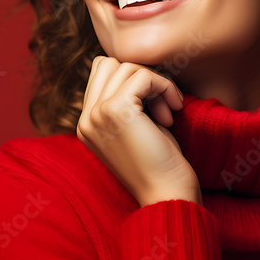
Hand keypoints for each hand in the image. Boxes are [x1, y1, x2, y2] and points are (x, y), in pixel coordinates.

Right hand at [76, 55, 201, 206]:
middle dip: (141, 77)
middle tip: (161, 106)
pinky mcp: (115, 110)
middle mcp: (85, 118)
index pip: (100, 73)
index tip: (153, 106)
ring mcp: (96, 114)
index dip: (132, 81)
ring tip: (167, 114)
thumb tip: (134, 68)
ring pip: (127, 67)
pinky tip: (174, 108)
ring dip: (156, 84)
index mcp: (86, 124)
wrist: (166, 195)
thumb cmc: (159, 165)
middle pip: (109, 64)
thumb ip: (125, 103)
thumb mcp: (134, 130)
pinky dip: (165, 85)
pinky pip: (143, 75)